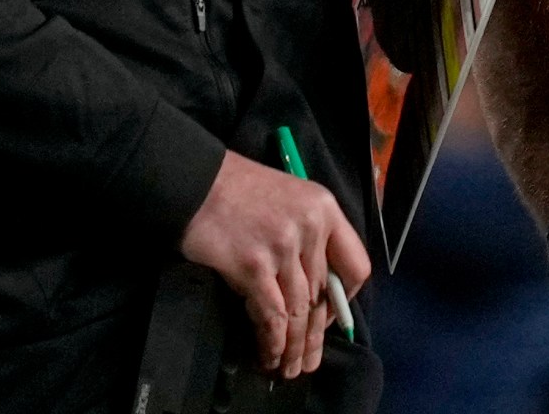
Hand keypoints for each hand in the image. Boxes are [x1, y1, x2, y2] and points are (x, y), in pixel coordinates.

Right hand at [180, 151, 371, 378]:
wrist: (193, 180)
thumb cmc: (236, 187)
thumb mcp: (289, 198)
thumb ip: (307, 235)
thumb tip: (311, 285)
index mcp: (325, 209)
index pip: (355, 265)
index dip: (344, 299)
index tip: (328, 315)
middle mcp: (311, 229)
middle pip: (322, 296)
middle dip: (316, 335)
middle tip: (310, 361)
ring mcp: (283, 248)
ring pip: (300, 312)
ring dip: (295, 346)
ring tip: (290, 368)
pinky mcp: (254, 267)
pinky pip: (272, 315)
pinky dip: (273, 341)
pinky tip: (270, 355)